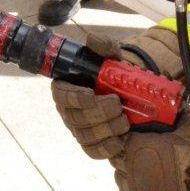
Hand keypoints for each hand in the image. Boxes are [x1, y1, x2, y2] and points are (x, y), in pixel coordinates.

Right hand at [50, 33, 133, 158]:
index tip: (91, 93)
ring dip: (107, 129)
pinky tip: (122, 138)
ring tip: (124, 120)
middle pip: (76, 118)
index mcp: (66, 88)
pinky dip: (109, 146)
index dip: (74, 97)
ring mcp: (79, 129)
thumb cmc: (112, 74)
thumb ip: (103, 45)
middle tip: (118, 105)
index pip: (61, 96)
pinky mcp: (91, 144)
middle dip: (99, 113)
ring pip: (86, 136)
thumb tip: (92, 39)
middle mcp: (68, 111)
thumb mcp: (110, 56)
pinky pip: (95, 152)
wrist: (127, 92)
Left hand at [110, 109, 189, 190]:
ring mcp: (135, 189)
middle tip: (141, 151)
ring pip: (120, 178)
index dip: (126, 136)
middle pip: (116, 157)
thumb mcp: (188, 120)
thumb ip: (175, 108)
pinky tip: (144, 185)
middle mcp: (128, 167)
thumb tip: (172, 97)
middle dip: (125, 153)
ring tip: (143, 168)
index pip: (118, 137)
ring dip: (127, 172)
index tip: (136, 135)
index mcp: (134, 145)